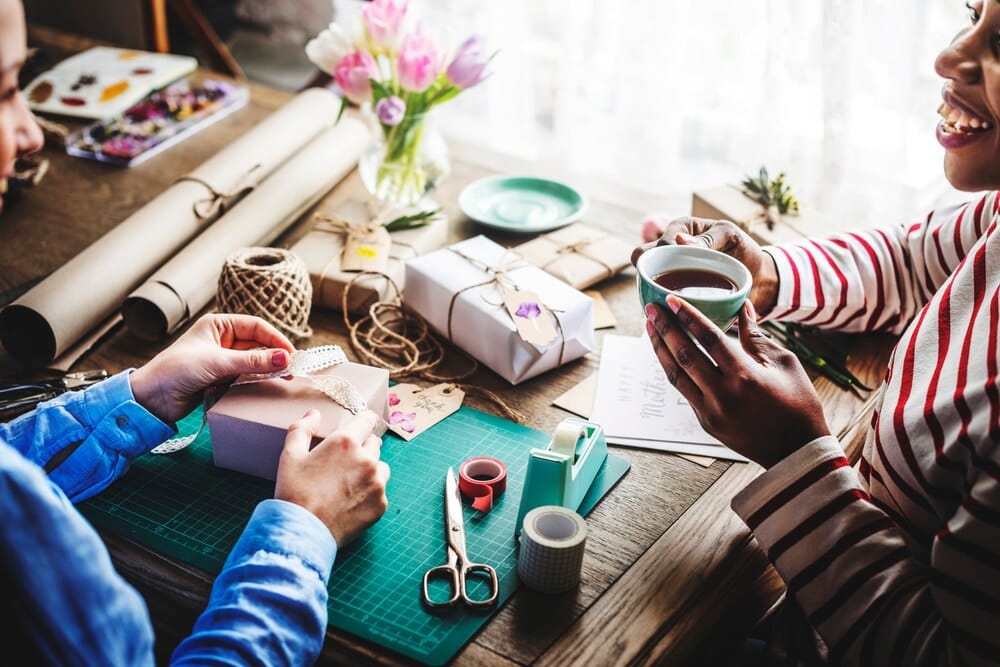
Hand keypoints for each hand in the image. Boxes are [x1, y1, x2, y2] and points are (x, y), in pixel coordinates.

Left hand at [130, 313, 294, 423]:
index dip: (276, 339)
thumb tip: (285, 359)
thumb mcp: (218, 362)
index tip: (291, 354)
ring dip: (268, 368)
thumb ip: (253, 362)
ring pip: (254, 360)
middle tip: (292, 369)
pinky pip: (246, 375)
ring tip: (285, 377)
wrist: (152, 398)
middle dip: (274, 355)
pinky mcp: (221, 377)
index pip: (256, 327)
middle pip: (257, 344)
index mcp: (218, 325)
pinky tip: (268, 383)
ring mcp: (222, 359)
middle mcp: (222, 339)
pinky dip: (258, 379)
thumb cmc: (177, 370)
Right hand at [275, 410, 389, 545]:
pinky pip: (380, 491)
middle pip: (374, 443)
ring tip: (348, 483)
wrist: (302, 533)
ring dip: (369, 470)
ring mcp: (377, 483)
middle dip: (362, 448)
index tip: (359, 427)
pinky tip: (351, 501)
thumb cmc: (294, 492)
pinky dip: (370, 493)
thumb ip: (302, 429)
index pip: (368, 419)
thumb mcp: (290, 455)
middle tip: (343, 463)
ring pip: (381, 467)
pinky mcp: (380, 504)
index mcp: (346, 442)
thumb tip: (314, 414)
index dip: (362, 422)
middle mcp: (367, 459)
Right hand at [631, 215, 779, 316]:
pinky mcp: (674, 291)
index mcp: (681, 229)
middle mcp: (670, 249)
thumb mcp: (730, 238)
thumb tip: (679, 241)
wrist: (758, 279)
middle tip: (664, 284)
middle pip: (642, 257)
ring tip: (664, 302)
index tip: (676, 267)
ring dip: (649, 289)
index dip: (662, 254)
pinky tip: (667, 314)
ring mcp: (669, 271)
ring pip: (645, 279)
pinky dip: (659, 305)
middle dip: (647, 271)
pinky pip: (658, 297)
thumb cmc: (744, 251)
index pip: (660, 241)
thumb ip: (707, 239)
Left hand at [644, 296, 829, 467]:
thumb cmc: (798, 404)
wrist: (797, 451)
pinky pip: (683, 390)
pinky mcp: (706, 422)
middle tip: (651, 309)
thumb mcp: (785, 364)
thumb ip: (757, 336)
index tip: (671, 299)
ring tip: (650, 328)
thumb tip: (742, 308)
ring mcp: (711, 412)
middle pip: (684, 355)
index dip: (688, 316)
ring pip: (676, 375)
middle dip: (665, 329)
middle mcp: (723, 395)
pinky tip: (666, 353)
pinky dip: (673, 369)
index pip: (708, 339)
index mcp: (745, 376)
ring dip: (660, 349)